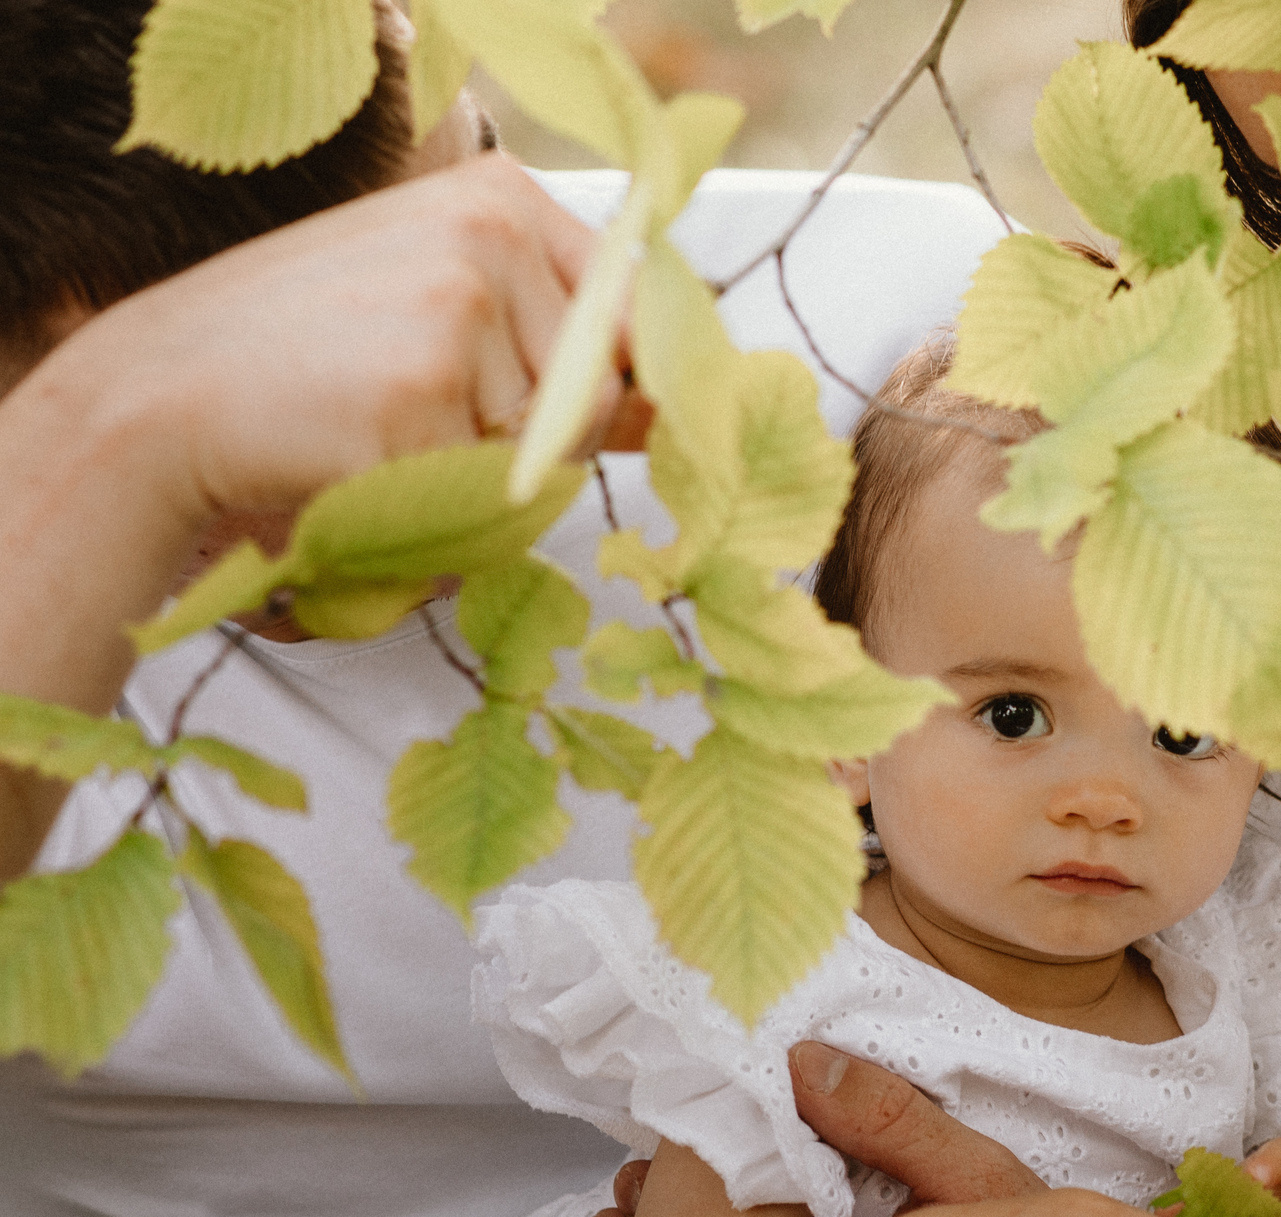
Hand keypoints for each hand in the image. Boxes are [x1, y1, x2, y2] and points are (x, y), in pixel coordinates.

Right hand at [49, 151, 643, 531]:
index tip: (603, 419)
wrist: (161, 400)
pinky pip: (491, 497)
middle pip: (598, 398)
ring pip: (548, 456)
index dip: (628, 386)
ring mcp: (459, 312)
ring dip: (481, 481)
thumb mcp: (442, 314)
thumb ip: (565, 349)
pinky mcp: (425, 394)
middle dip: (530, 445)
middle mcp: (490, 238)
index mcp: (501, 200)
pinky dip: (438, 511)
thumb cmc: (307, 361)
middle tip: (414, 414)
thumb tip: (678, 400)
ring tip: (381, 432)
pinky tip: (356, 461)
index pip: (635, 314)